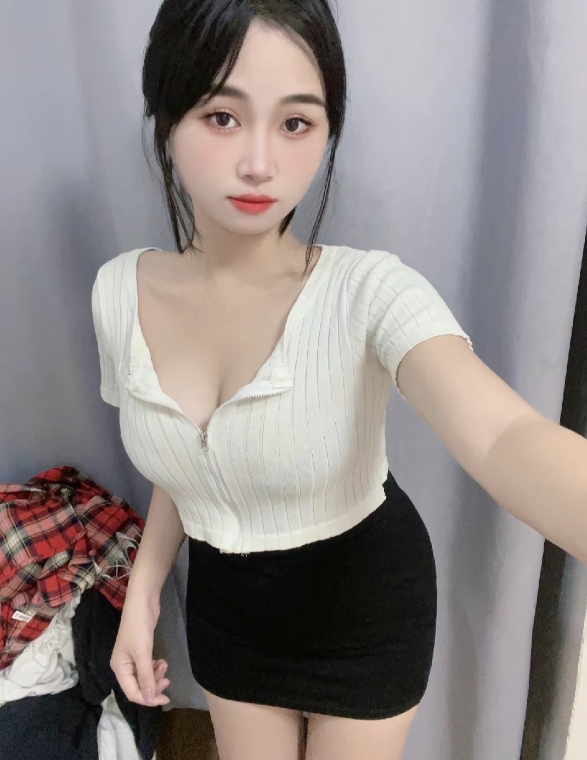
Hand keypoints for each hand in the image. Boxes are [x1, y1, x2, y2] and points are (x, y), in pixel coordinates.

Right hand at [110, 592, 170, 706]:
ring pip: (144, 677)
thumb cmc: (139, 628)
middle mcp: (123, 665)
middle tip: (168, 680)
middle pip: (138, 686)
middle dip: (153, 686)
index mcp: (119, 668)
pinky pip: (147, 667)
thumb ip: (146, 677)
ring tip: (165, 665)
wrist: (142, 603)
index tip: (165, 697)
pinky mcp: (140, 650)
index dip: (148, 698)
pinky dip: (155, 667)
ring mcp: (131, 657)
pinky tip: (162, 661)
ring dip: (156, 676)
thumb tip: (148, 699)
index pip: (132, 692)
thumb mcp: (143, 654)